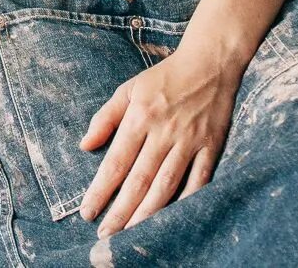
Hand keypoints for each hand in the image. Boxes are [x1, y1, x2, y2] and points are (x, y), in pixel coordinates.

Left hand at [78, 47, 239, 235]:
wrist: (210, 63)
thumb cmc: (164, 78)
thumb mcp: (128, 89)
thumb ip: (105, 118)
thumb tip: (84, 145)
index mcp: (139, 117)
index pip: (116, 162)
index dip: (100, 190)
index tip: (87, 212)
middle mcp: (164, 132)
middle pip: (139, 180)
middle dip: (120, 211)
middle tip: (105, 234)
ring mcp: (190, 141)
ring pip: (167, 185)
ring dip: (148, 213)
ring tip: (131, 233)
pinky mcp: (212, 146)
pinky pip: (200, 180)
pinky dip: (187, 201)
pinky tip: (173, 218)